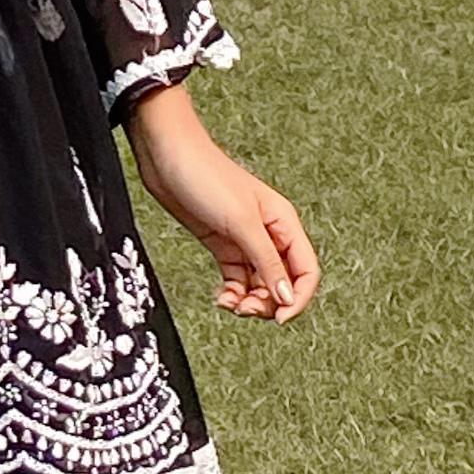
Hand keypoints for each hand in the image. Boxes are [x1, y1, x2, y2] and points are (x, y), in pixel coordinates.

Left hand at [124, 84, 319, 320]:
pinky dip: (232, 293)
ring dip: (249, 301)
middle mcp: (269, 233)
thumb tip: (287, 298)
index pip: (306, 270)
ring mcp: (245, 240)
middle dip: (269, 303)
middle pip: (284, 282)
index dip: (298, 298)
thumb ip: (266, 261)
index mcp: (284, 222)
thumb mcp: (241, 222)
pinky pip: (237, 279)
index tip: (279, 318)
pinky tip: (221, 296)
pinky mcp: (223, 244)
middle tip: (246, 309)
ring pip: (260, 284)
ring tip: (229, 304)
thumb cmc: (206, 175)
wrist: (167, 156)